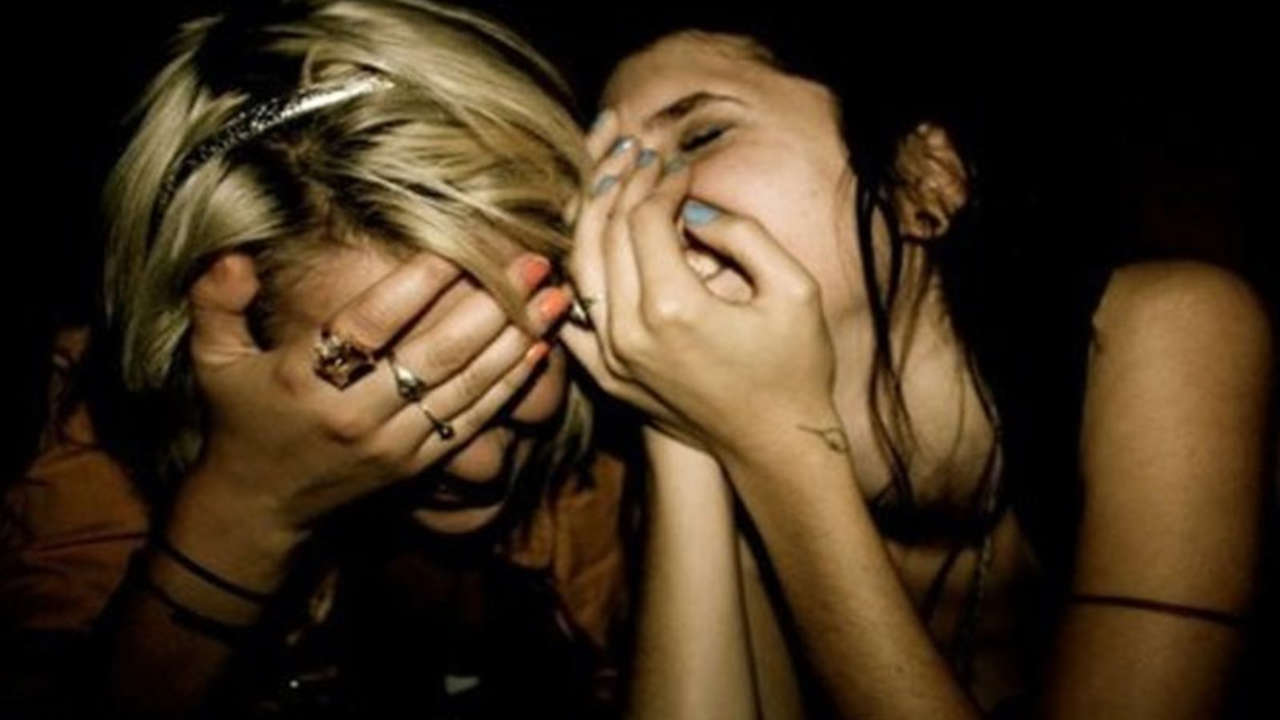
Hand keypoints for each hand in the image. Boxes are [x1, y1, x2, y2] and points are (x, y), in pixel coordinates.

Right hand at [181, 250, 568, 536]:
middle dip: (491, 305)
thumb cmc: (240, 418)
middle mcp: (353, 414)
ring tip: (555, 297)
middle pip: (433, 354)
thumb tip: (232, 254)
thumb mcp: (212, 360)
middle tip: (534, 261)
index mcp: (303, 380)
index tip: (458, 245)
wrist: (259, 507)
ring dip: (515, 340)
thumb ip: (214, 302)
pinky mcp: (416, 465)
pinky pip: (470, 420)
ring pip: (463, 387)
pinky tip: (539, 350)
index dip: (416, 286)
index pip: (369, 326)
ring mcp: (391, 443)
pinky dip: (507, 386)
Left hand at [568, 124, 840, 460]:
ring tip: (610, 181)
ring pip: (578, 267)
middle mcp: (629, 333)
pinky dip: (575, 272)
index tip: (680, 166)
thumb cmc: (796, 368)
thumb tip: (692, 206)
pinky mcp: (606, 376)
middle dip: (622, 185)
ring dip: (592, 218)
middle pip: (604, 234)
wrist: (776, 447)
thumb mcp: (793, 290)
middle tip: (638, 156)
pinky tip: (587, 243)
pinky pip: (572, 313)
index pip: (644, 219)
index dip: (661, 182)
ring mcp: (611, 359)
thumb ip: (743, 234)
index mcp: (674, 309)